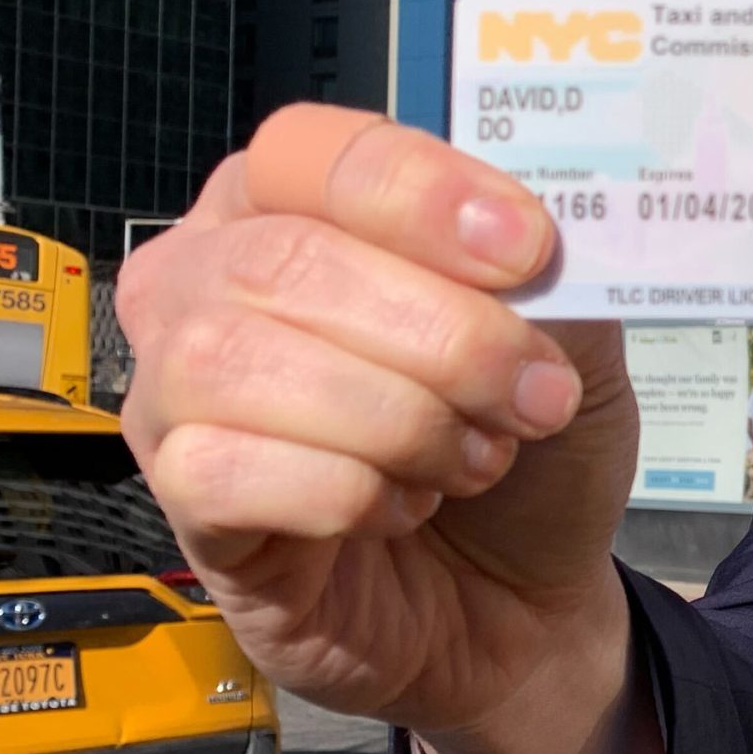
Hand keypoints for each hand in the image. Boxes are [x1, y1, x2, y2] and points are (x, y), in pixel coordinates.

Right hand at [118, 104, 640, 751]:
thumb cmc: (528, 453)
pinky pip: (224, 472)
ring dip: (399, 419)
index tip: (530, 249)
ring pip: (238, 362)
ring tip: (476, 459)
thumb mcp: (572, 346)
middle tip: (535, 396)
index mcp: (296, 209)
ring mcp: (180, 394)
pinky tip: (401, 509)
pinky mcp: (186, 507)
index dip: (417, 193)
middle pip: (281, 259)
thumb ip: (553, 276)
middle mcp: (210, 284)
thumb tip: (543, 237)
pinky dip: (345, 492)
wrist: (524, 602)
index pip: (310, 151)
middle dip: (441, 333)